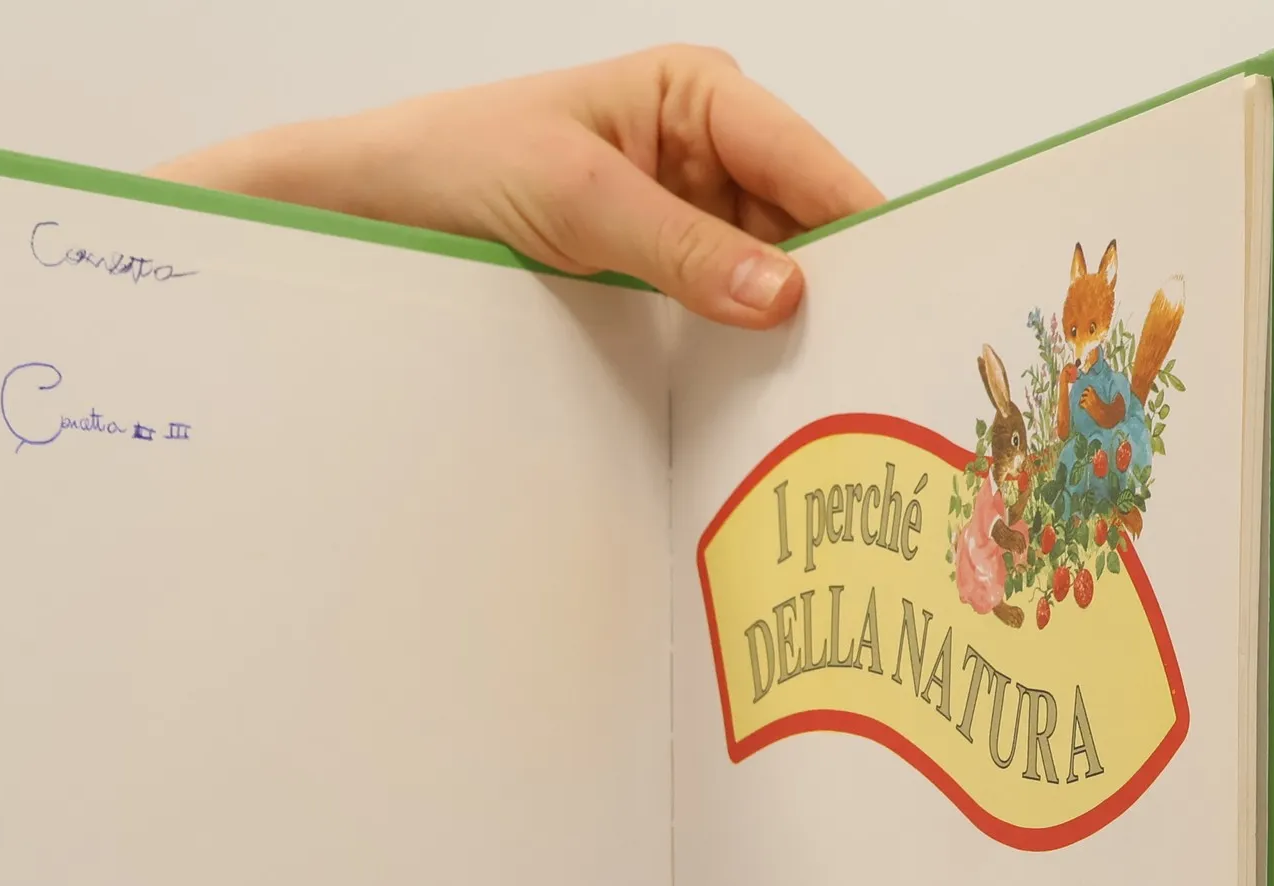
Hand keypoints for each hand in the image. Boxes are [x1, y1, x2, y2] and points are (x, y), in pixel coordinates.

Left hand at [156, 45, 881, 328]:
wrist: (365, 214)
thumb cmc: (457, 166)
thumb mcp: (578, 199)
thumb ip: (684, 248)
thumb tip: (786, 293)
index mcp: (698, 96)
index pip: (809, 163)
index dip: (860, 227)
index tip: (907, 296)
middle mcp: (704, 155)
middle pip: (800, 229)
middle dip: (832, 291)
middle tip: (875, 373)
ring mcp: (680, 223)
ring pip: (765, 281)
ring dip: (787, 335)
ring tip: (829, 399)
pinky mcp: (649, 281)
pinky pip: (715, 317)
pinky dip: (738, 354)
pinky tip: (761, 400)